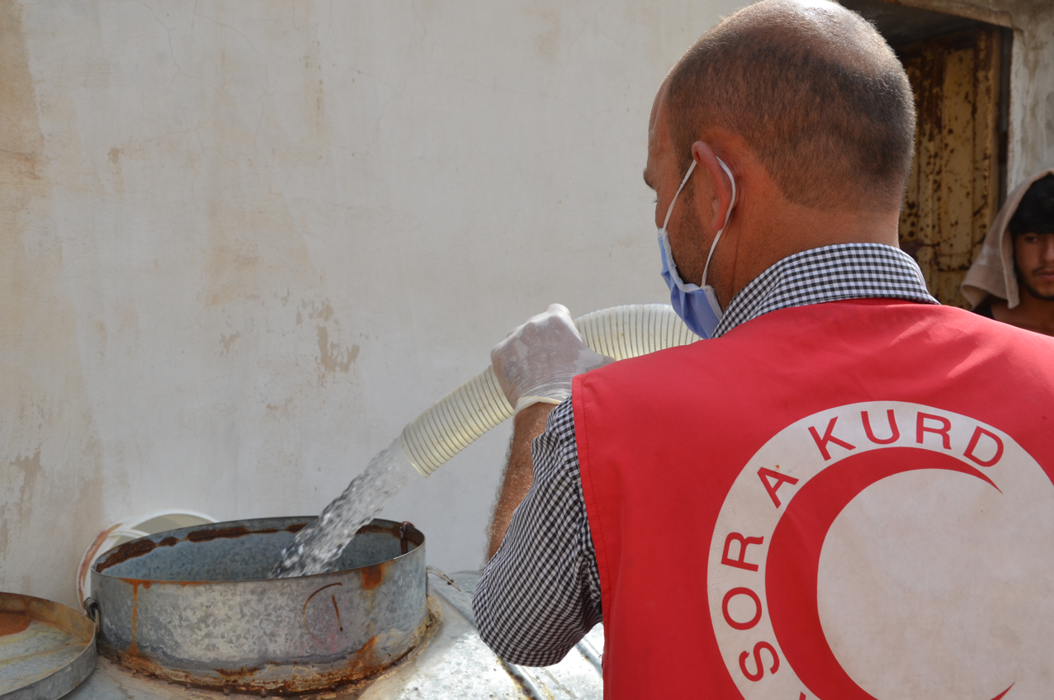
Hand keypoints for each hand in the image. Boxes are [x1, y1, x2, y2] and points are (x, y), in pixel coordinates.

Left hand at [490, 304, 613, 413]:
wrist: (550, 406)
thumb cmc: (577, 384)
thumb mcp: (601, 365)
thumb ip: (604, 356)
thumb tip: (614, 361)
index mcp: (556, 320)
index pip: (557, 311)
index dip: (561, 325)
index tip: (562, 339)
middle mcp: (532, 323)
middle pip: (536, 326)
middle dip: (542, 340)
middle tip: (550, 361)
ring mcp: (513, 337)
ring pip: (518, 339)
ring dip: (525, 350)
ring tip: (534, 372)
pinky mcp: (498, 353)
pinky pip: (503, 353)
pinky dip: (509, 363)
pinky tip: (520, 376)